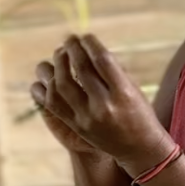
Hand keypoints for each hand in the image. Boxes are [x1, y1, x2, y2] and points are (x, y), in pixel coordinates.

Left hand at [30, 34, 171, 173]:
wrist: (138, 149)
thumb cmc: (139, 112)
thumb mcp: (133, 88)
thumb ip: (112, 68)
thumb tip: (87, 46)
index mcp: (123, 93)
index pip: (102, 60)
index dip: (90, 44)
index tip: (85, 36)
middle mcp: (104, 106)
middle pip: (80, 69)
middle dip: (72, 49)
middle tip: (69, 40)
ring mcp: (86, 118)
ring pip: (60, 85)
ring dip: (56, 65)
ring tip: (59, 55)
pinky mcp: (75, 126)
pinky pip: (51, 104)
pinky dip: (45, 87)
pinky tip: (48, 76)